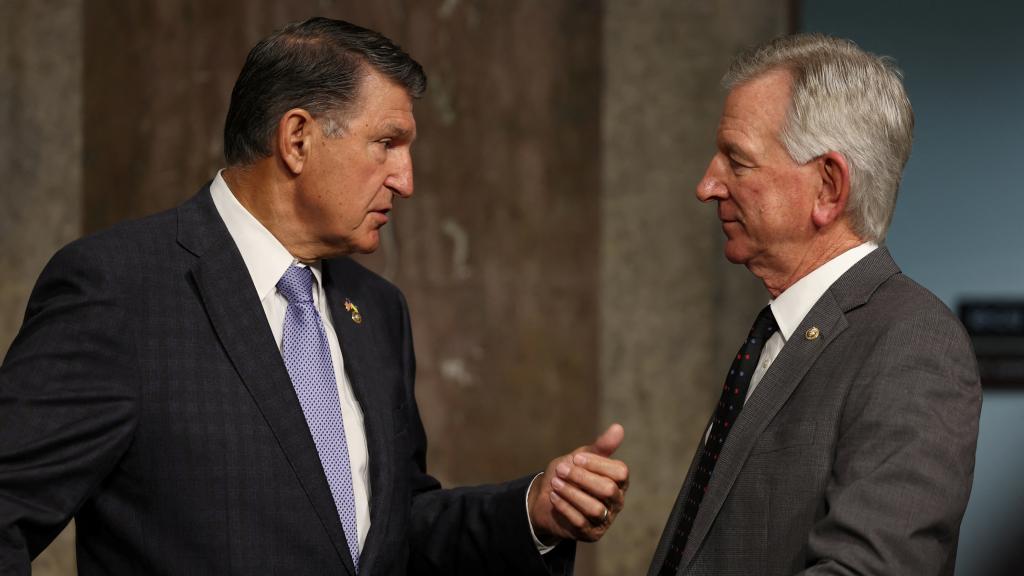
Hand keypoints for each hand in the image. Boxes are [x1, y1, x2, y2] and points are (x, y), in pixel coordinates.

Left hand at [527, 423, 628, 542]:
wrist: (545, 499)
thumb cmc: (568, 475)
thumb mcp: (581, 457)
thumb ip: (600, 446)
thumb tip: (618, 427)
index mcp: (619, 481)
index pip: (620, 472)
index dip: (597, 463)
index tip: (576, 458)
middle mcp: (616, 501)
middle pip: (608, 489)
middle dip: (581, 477)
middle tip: (561, 469)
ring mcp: (605, 519)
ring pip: (594, 508)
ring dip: (571, 493)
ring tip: (555, 483)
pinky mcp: (591, 534)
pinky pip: (581, 522)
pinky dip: (564, 507)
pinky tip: (554, 496)